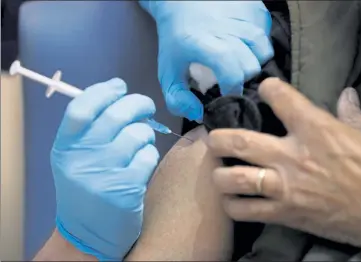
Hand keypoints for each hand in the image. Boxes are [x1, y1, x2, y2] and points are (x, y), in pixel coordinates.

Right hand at [52, 78, 159, 259]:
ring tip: (141, 142)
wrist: (88, 232)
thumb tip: (120, 95)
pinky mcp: (126, 190)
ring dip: (145, 134)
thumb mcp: (76, 158)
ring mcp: (103, 175)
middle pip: (116, 115)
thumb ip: (90, 129)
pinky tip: (142, 163)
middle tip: (146, 107)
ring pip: (138, 134)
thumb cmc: (86, 187)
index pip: (82, 107)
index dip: (104, 91)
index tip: (120, 86)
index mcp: (65, 147)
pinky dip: (149, 155)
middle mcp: (81, 159)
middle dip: (138, 104)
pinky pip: (148, 156)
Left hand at [142, 1, 272, 120]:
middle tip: (231, 78)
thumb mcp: (168, 71)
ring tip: (239, 62)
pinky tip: (244, 46)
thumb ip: (177, 99)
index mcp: (204, 43)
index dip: (233, 89)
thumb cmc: (176, 39)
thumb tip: (199, 114)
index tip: (227, 94)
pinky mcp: (255, 10)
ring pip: (264, 51)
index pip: (232, 72)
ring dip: (254, 62)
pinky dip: (259, 46)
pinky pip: (267, 35)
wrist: (181, 1)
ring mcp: (244, 17)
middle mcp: (227, 29)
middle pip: (251, 66)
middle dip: (242, 78)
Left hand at [206, 78, 360, 248]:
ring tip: (218, 171)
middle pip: (240, 142)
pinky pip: (244, 211)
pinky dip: (232, 206)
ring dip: (219, 175)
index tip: (264, 89)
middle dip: (219, 138)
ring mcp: (284, 187)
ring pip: (234, 179)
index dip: (268, 89)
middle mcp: (292, 157)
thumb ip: (351, 114)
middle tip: (213, 138)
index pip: (281, 98)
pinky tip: (232, 200)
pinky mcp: (284, 214)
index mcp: (315, 130)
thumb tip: (347, 94)